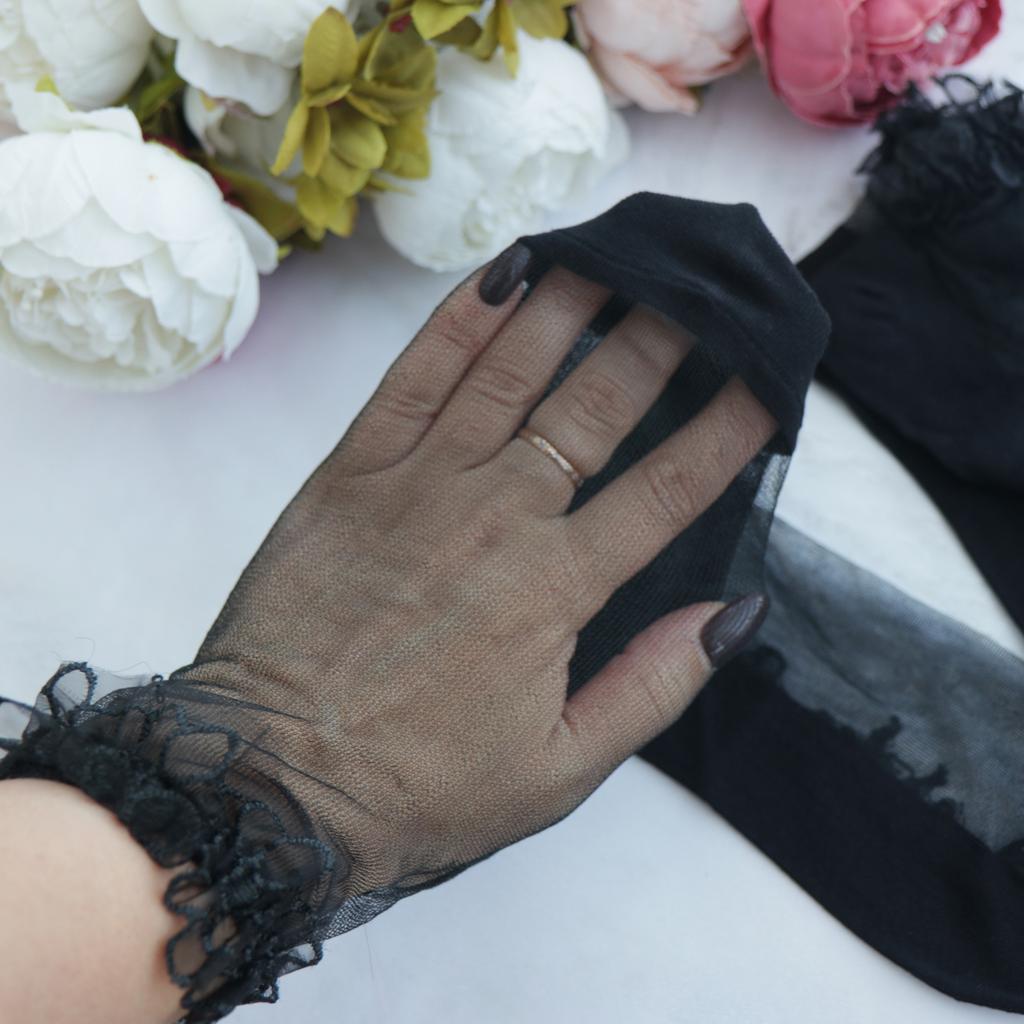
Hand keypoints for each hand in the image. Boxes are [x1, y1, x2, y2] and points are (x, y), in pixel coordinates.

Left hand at [173, 244, 775, 898]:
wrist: (271, 781)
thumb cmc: (419, 786)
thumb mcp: (560, 770)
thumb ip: (654, 684)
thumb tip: (736, 613)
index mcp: (555, 589)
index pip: (668, 489)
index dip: (728, 429)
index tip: (770, 380)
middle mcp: (495, 517)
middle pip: (597, 406)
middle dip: (662, 338)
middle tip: (704, 286)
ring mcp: (417, 484)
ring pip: (510, 371)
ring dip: (570, 303)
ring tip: (617, 252)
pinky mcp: (350, 473)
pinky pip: (413, 377)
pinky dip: (458, 320)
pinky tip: (503, 274)